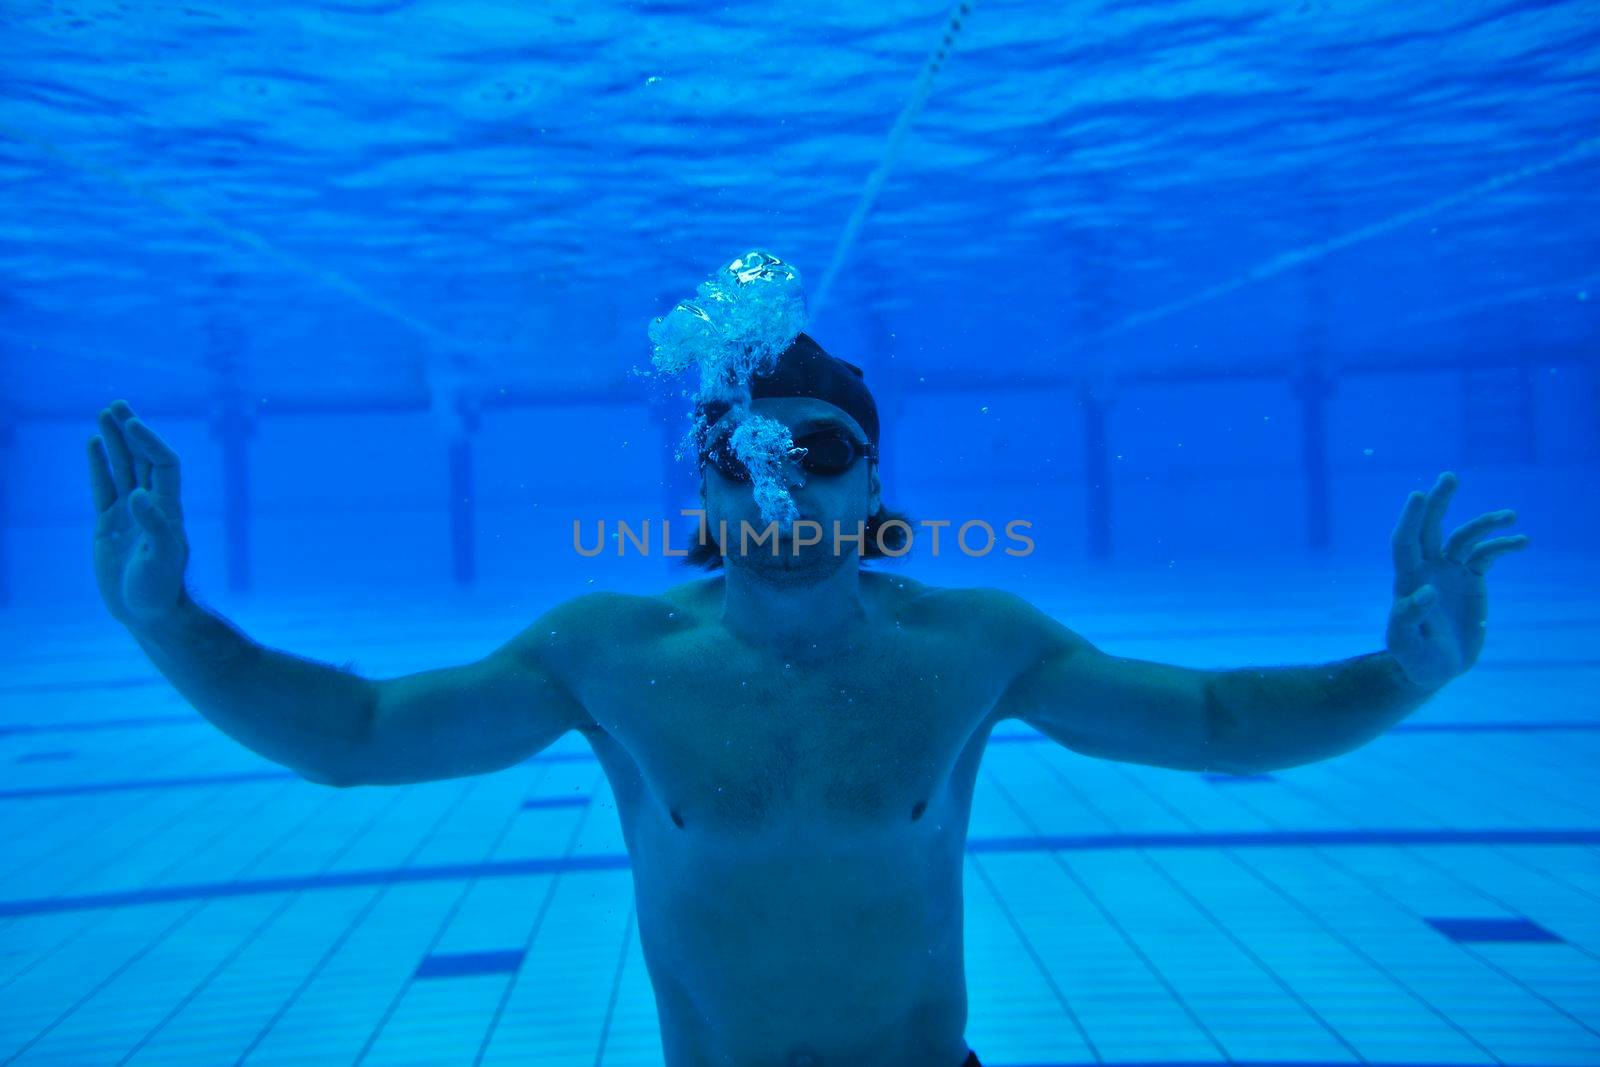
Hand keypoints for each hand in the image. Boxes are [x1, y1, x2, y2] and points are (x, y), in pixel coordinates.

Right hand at [88, 400, 190, 627]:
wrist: (147, 613)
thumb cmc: (160, 589)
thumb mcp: (161, 561)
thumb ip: (155, 528)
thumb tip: (138, 496)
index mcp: (168, 509)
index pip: (162, 465)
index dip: (150, 443)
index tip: (132, 424)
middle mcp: (151, 505)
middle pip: (143, 459)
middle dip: (131, 432)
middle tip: (117, 404)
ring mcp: (129, 513)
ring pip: (122, 468)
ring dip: (115, 441)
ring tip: (105, 413)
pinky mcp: (110, 525)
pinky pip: (103, 487)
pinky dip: (100, 465)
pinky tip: (94, 445)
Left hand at [1386, 471, 1527, 689]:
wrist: (1435, 667)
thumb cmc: (1414, 658)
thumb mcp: (1405, 645)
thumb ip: (1407, 619)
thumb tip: (1425, 592)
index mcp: (1408, 580)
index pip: (1405, 543)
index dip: (1410, 519)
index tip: (1418, 495)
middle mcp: (1427, 570)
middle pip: (1430, 528)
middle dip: (1438, 502)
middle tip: (1449, 477)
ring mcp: (1449, 572)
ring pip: (1464, 538)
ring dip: (1485, 524)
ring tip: (1510, 517)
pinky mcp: (1470, 580)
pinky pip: (1487, 555)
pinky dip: (1502, 546)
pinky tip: (1521, 542)